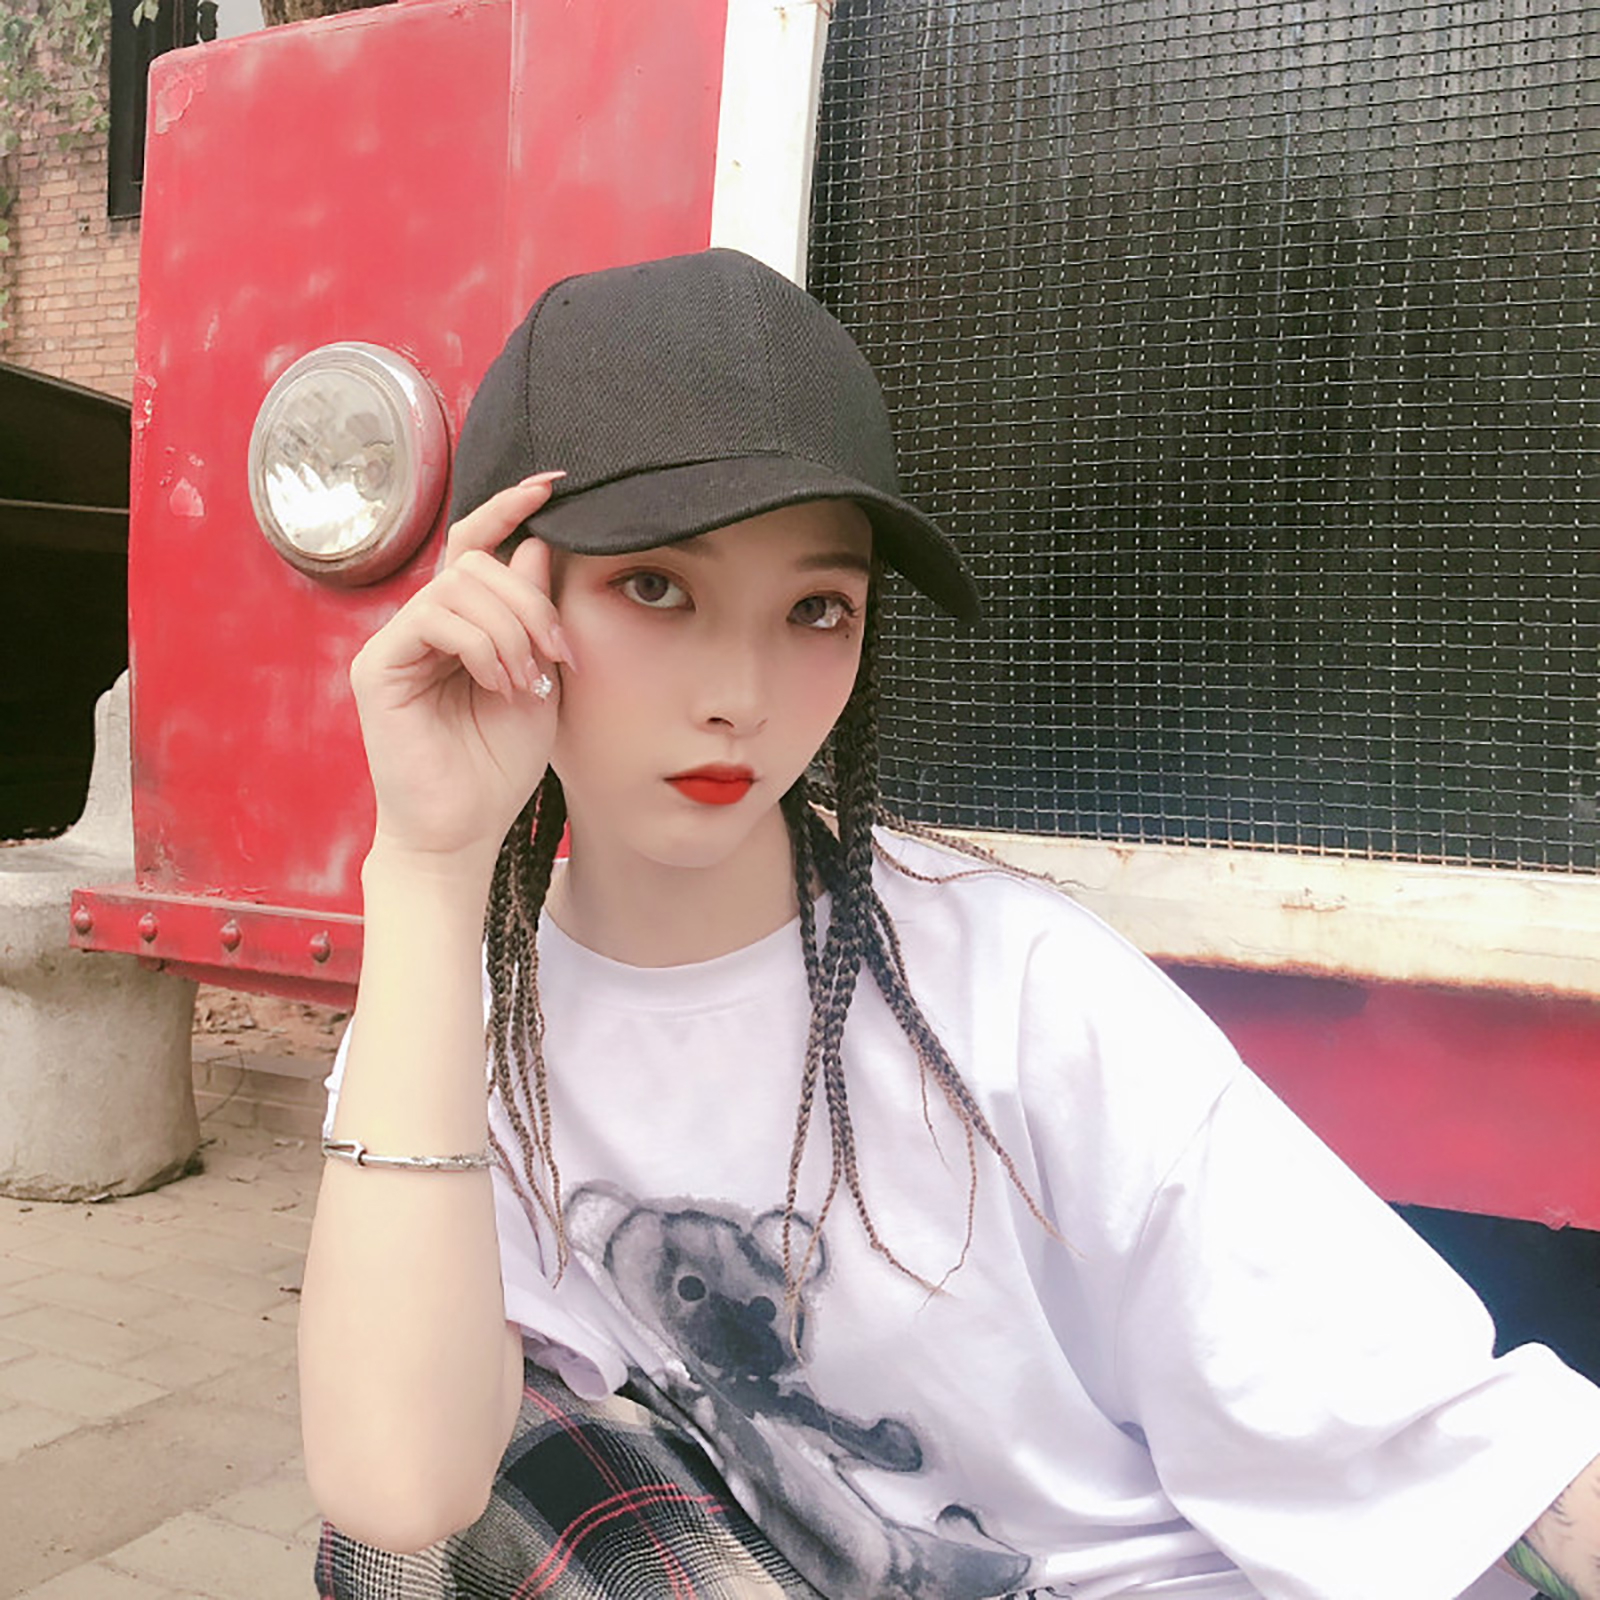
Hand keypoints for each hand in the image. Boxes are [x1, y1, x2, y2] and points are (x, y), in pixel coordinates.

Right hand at [349, 474, 575, 864]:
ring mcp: (397, 642)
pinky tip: (499, 683)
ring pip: (459, 586)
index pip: (477, 546)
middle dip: (531, 600)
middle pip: (477, 563)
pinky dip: (480, 646)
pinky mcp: (377, 666)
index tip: (551, 483)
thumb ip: (539, 615)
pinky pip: (433, 619)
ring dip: (512, 629)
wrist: (464, 831)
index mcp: (462, 624)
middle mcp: (424, 624)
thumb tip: (539, 544)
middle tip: (558, 655)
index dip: (509, 509)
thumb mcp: (540, 678)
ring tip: (528, 681)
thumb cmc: (498, 765)